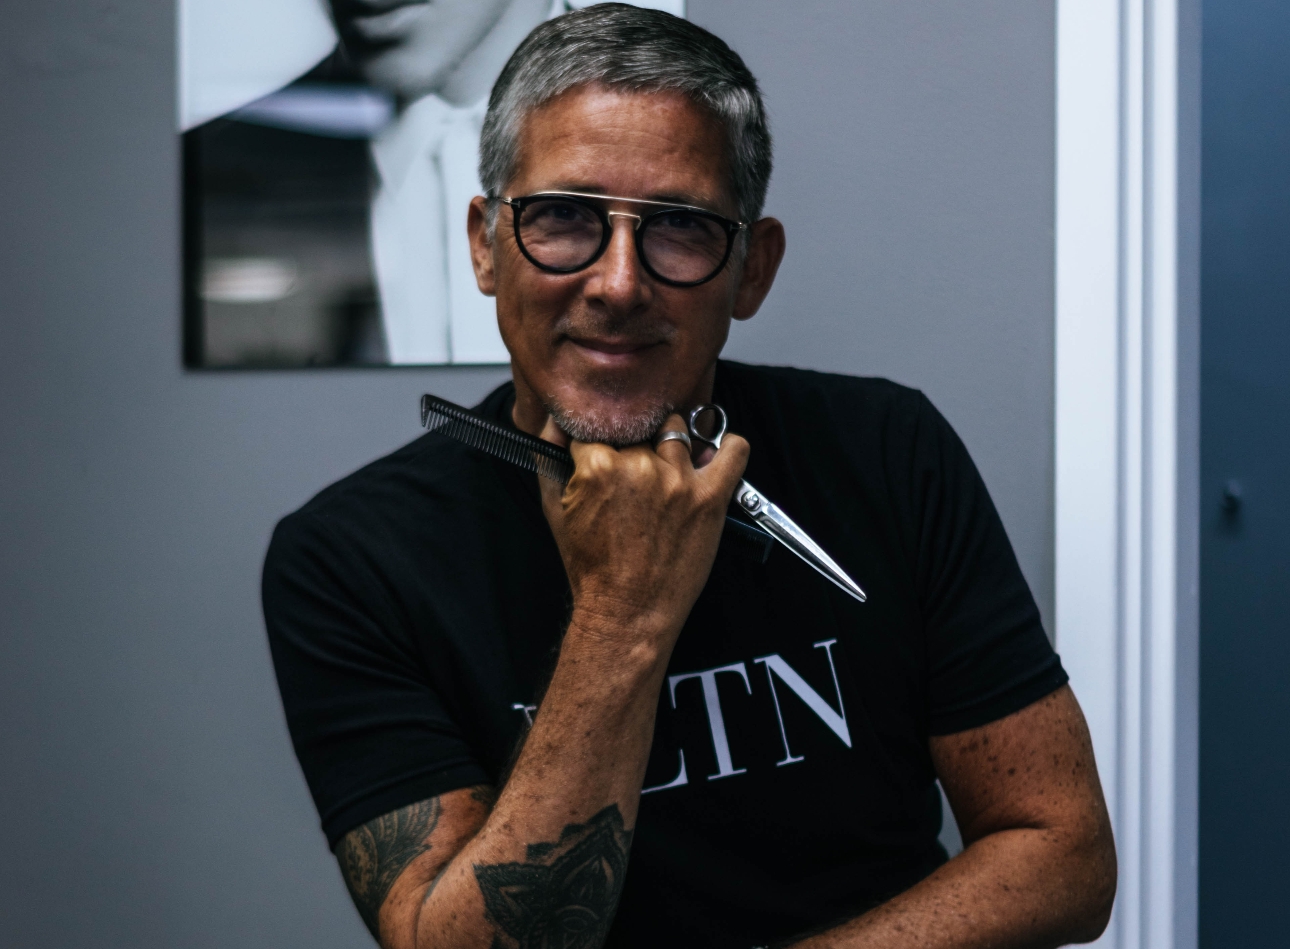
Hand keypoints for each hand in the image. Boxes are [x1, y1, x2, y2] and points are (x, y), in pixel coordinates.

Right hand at [538, 415, 749, 647]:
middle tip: (634, 477)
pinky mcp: (710, 496)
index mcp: (598, 466)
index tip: (605, 459)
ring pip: (676, 430)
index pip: (598, 427)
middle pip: (638, 429)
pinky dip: (727, 447)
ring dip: (670, 446)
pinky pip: (733, 450)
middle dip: (633, 447)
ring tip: (665, 474)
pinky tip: (711, 458)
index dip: (600, 443)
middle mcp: (640, 467)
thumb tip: (554, 423)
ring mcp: (678, 480)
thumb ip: (548, 456)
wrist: (627, 612)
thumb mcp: (554, 510)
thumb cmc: (593, 568)